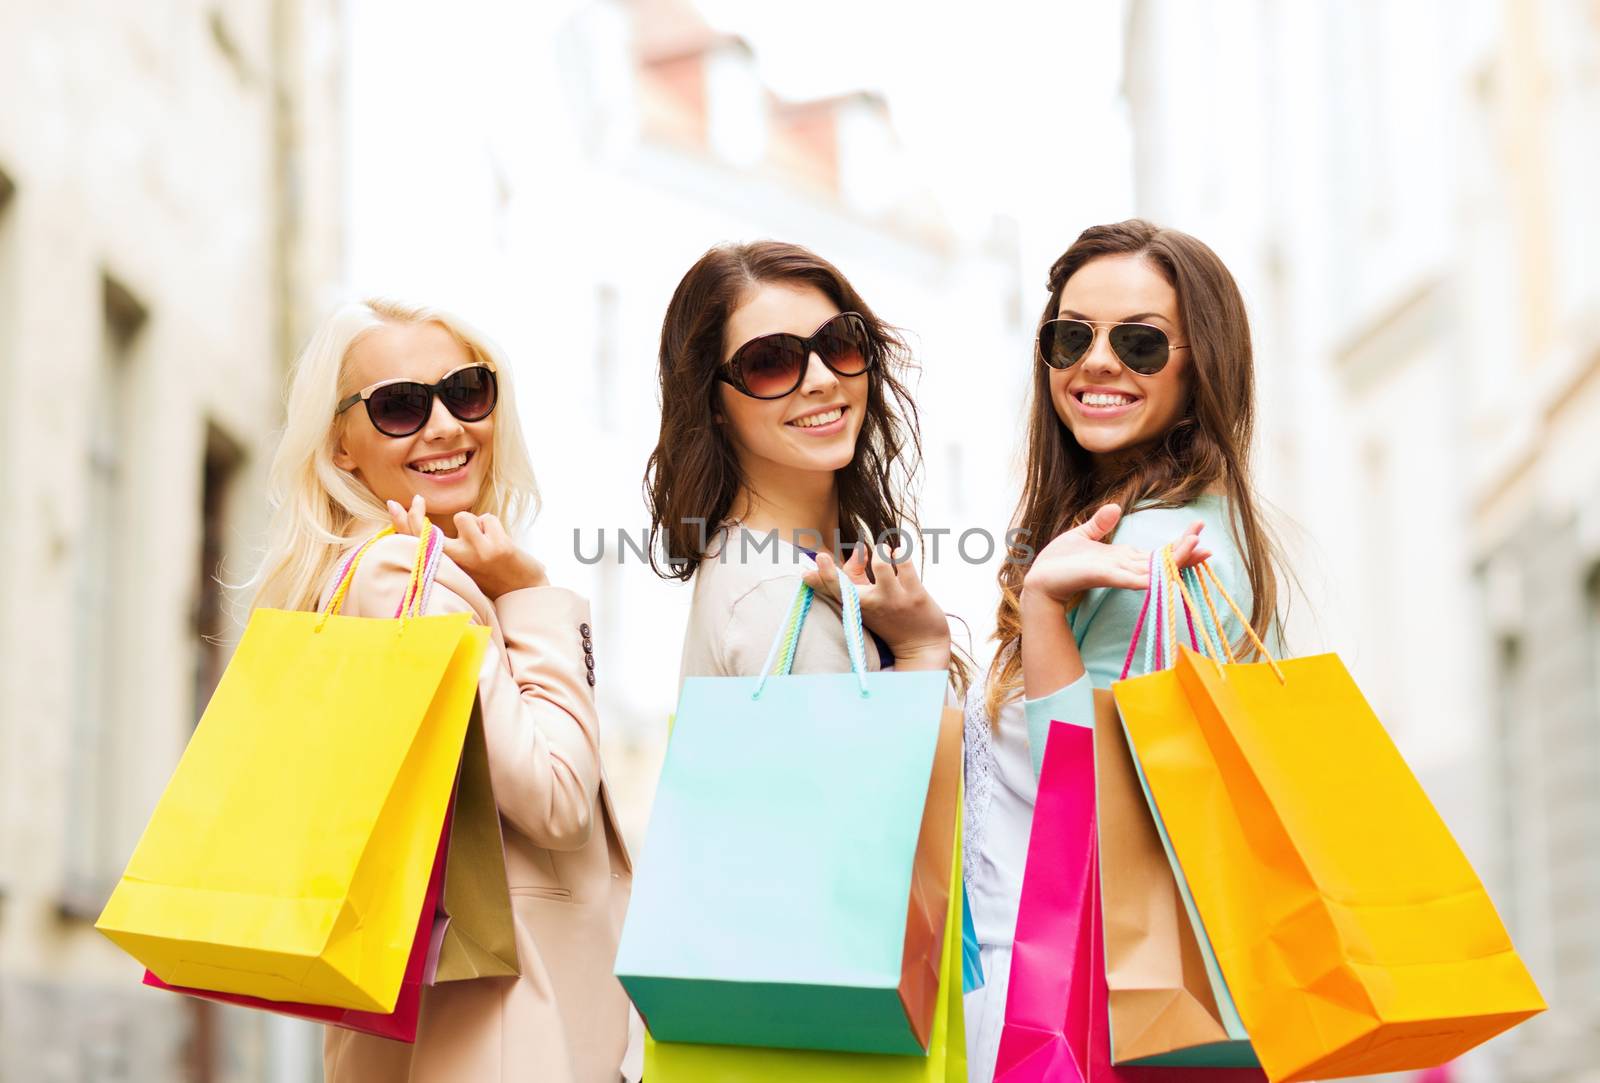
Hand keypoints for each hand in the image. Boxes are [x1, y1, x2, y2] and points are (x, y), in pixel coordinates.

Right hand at [386, 495, 549, 598]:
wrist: (525, 592)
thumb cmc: (490, 575)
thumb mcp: (462, 566)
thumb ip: (444, 548)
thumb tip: (423, 520)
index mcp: (448, 570)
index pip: (416, 546)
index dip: (400, 524)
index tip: (393, 504)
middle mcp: (458, 564)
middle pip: (426, 533)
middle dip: (416, 513)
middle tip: (417, 499)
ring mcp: (476, 555)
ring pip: (463, 517)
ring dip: (474, 523)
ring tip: (484, 540)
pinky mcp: (496, 548)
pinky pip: (486, 519)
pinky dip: (493, 525)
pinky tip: (500, 543)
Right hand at [804, 542, 950, 669]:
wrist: (921, 646)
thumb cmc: (890, 616)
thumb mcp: (866, 599)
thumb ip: (856, 573)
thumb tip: (859, 548)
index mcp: (856, 606)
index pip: (832, 591)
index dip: (819, 579)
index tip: (808, 570)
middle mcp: (870, 605)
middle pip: (843, 587)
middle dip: (828, 572)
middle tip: (821, 556)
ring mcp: (893, 600)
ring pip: (881, 565)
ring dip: (881, 551)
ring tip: (884, 550)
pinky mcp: (915, 596)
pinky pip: (905, 565)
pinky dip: (901, 553)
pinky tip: (899, 554)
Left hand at [1021, 503, 1210, 605]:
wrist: (1039, 579)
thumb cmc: (1060, 562)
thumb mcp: (1082, 535)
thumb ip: (1100, 523)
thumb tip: (1116, 508)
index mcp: (1123, 558)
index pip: (1158, 553)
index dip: (1178, 544)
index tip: (1199, 530)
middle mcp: (1124, 568)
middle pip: (1162, 562)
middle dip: (1185, 553)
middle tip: (1209, 544)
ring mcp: (1116, 574)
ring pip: (1153, 569)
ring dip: (1174, 562)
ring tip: (1197, 549)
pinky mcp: (1104, 577)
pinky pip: (1130, 578)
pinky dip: (1147, 576)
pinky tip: (1162, 575)